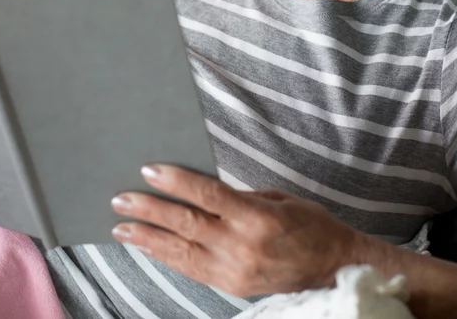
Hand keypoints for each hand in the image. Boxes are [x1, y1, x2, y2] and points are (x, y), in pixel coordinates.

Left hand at [109, 164, 380, 296]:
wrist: (335, 267)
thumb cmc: (310, 225)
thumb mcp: (278, 198)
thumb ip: (238, 197)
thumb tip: (200, 191)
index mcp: (257, 218)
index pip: (207, 195)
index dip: (175, 181)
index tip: (149, 170)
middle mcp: (243, 246)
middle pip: (186, 224)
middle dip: (149, 210)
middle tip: (121, 199)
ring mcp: (235, 270)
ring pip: (181, 252)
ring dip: (148, 238)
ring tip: (122, 227)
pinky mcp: (232, 286)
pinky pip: (191, 270)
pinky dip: (167, 257)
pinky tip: (149, 247)